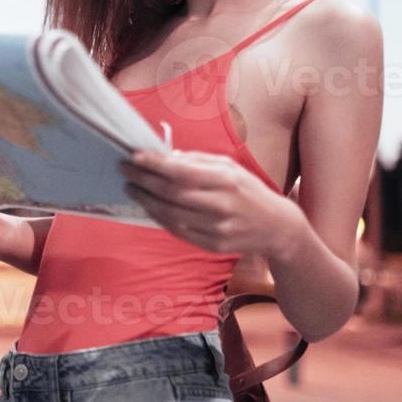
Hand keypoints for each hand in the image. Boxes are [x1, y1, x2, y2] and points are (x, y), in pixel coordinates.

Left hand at [119, 148, 295, 256]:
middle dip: (144, 180)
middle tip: (125, 170)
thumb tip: (166, 157)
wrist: (276, 226)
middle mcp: (221, 205)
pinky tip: (148, 207)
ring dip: (146, 201)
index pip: (182, 172)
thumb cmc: (248, 190)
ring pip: (171, 215)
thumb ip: (198, 161)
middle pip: (172, 194)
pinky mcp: (213, 245)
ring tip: (131, 188)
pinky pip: (178, 231)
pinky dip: (159, 218)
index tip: (134, 157)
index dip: (155, 165)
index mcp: (226, 180)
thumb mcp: (229, 167)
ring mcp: (217, 228)